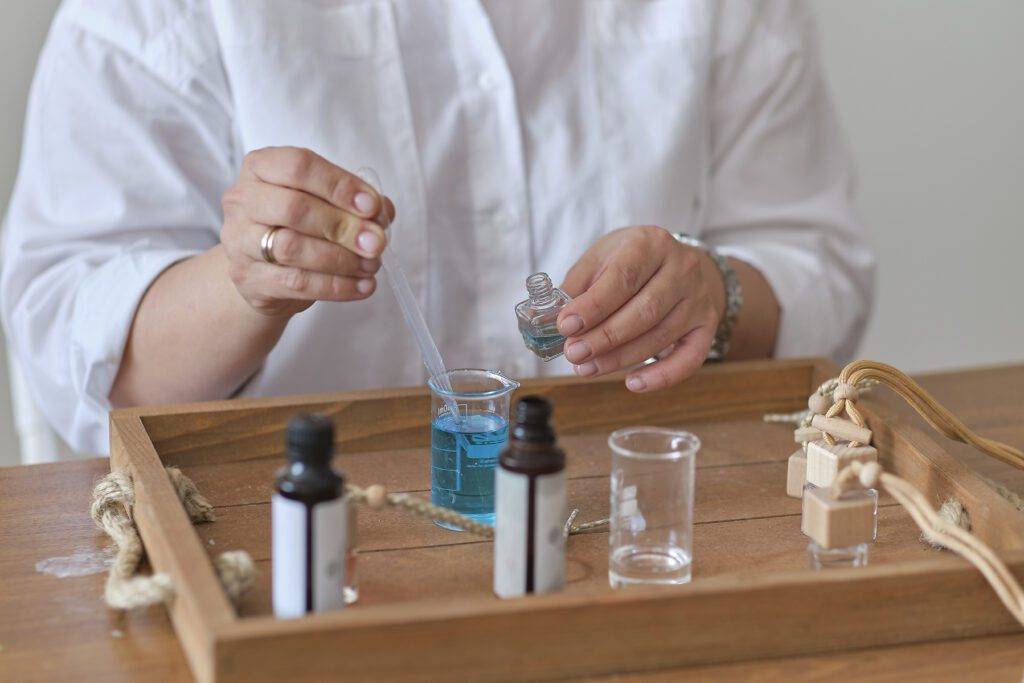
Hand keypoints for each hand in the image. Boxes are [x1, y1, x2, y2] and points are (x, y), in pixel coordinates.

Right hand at [220, 147, 395, 316]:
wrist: (265, 273)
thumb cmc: (300, 226)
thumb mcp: (325, 203)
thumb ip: (356, 202)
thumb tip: (382, 212)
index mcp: (261, 167)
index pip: (298, 166)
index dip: (339, 185)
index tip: (372, 206)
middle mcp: (243, 200)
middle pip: (293, 208)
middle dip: (343, 226)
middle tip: (376, 242)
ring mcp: (239, 241)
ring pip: (291, 248)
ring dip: (341, 259)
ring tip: (371, 265)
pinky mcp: (248, 279)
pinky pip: (296, 283)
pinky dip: (336, 286)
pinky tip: (362, 286)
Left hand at [557, 226, 725, 391]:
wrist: (683, 263)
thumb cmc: (634, 262)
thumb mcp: (604, 257)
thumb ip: (576, 286)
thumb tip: (544, 319)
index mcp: (651, 244)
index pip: (623, 277)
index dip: (593, 306)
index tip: (566, 326)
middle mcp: (682, 269)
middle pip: (643, 311)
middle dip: (604, 337)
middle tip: (574, 354)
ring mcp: (698, 299)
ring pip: (660, 337)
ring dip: (620, 359)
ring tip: (586, 369)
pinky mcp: (706, 326)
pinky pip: (690, 359)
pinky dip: (662, 376)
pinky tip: (633, 383)